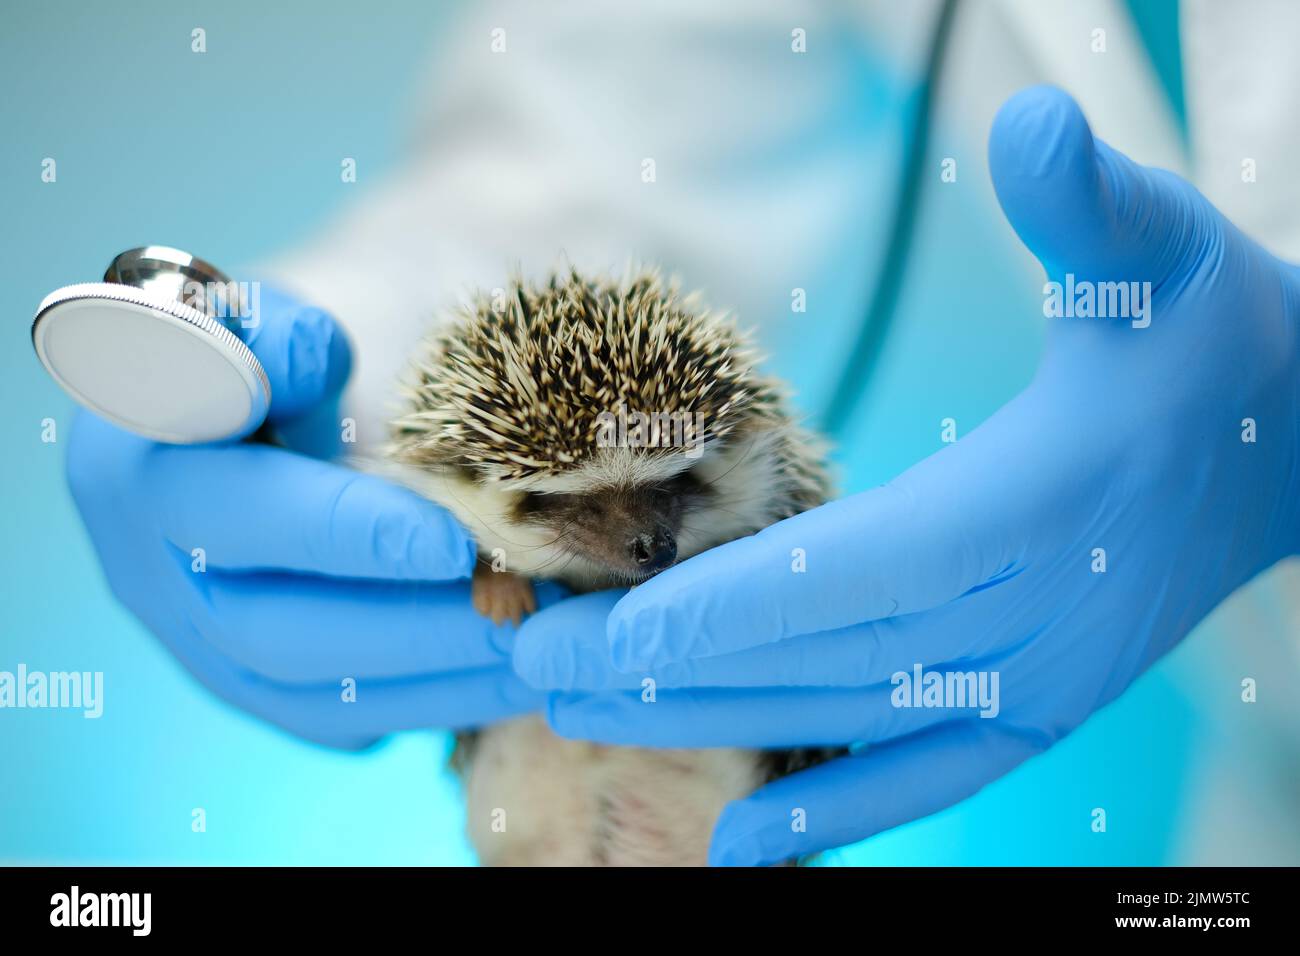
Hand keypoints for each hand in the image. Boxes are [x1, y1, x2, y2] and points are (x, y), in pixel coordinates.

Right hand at [68, 286, 549, 749]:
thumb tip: (307, 358)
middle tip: (517, 606)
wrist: (297, 398)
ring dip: (434, 675)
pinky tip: (513, 673)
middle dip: (406, 623)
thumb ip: (283, 333)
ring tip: (538, 645)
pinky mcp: (257, 682)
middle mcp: (148, 569)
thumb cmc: (295, 343)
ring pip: (311, 690)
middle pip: (268, 627)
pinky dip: (434, 699)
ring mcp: (198, 640)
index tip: (445, 539)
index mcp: (136, 463)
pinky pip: (342, 717)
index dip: (337, 531)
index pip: (232, 510)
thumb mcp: (284, 317)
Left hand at [513, 86, 1299, 863]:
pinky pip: (928, 776)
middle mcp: (1035, 615)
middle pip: (820, 657)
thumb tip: (1032, 123)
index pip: (859, 573)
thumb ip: (1092, 201)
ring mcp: (1041, 680)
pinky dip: (835, 813)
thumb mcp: (1163, 252)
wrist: (1295, 448)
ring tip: (576, 714)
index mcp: (1041, 503)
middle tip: (527, 664)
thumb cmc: (1211, 340)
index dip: (727, 609)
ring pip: (848, 719)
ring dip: (707, 723)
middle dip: (667, 666)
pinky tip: (740, 850)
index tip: (597, 629)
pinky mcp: (1042, 708)